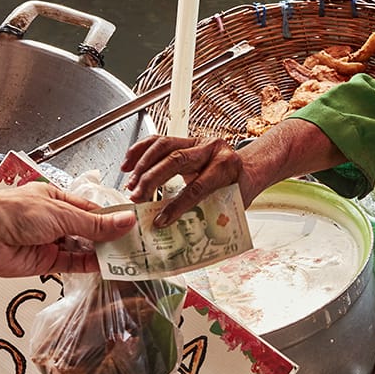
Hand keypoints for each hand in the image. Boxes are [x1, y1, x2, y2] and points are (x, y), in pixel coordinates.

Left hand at [0, 183, 136, 276]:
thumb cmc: (16, 212)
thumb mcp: (63, 214)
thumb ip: (95, 223)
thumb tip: (126, 221)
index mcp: (58, 200)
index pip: (92, 211)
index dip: (112, 218)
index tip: (133, 225)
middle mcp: (55, 221)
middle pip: (89, 231)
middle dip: (109, 237)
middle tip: (134, 243)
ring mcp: (51, 243)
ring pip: (83, 249)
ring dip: (102, 252)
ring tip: (125, 256)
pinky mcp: (45, 264)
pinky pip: (72, 265)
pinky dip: (89, 265)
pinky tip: (106, 266)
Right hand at [121, 135, 244, 226]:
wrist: (246, 169)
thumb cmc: (238, 187)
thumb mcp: (230, 202)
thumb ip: (206, 213)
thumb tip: (178, 234)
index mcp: (226, 166)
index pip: (198, 186)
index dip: (177, 205)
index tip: (160, 220)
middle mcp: (211, 149)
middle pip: (176, 160)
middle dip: (152, 180)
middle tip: (137, 199)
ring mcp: (197, 141)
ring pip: (164, 146)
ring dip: (143, 165)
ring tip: (131, 185)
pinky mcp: (185, 139)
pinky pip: (159, 140)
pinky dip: (140, 150)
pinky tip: (128, 164)